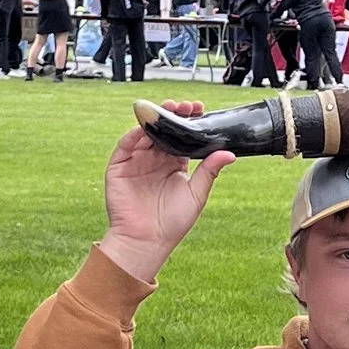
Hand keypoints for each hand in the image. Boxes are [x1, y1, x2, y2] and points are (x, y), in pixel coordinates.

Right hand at [99, 109, 233, 281]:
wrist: (147, 242)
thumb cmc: (173, 223)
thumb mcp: (196, 195)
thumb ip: (209, 172)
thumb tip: (229, 153)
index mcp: (173, 164)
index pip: (181, 136)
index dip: (189, 121)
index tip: (199, 109)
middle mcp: (154, 159)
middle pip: (163, 130)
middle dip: (173, 114)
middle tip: (185, 106)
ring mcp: (136, 162)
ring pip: (144, 133)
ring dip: (155, 119)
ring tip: (168, 109)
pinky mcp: (118, 168)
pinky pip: (125, 146)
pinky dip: (133, 134)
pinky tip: (144, 128)